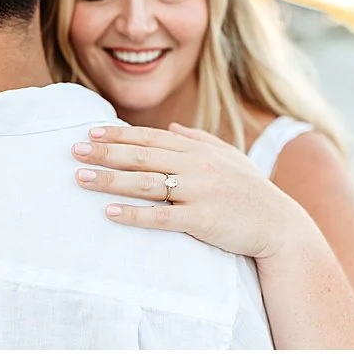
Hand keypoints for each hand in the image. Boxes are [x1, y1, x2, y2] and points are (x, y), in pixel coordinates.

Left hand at [72, 124, 312, 259]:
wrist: (279, 225)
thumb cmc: (250, 192)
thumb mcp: (228, 158)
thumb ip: (199, 140)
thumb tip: (172, 127)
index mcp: (198, 151)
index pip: (150, 137)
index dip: (119, 134)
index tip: (89, 132)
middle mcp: (196, 167)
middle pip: (142, 156)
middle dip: (106, 152)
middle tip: (74, 151)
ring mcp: (198, 193)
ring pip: (146, 183)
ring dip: (110, 180)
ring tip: (81, 178)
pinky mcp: (201, 220)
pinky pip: (161, 217)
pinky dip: (134, 214)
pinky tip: (109, 213)